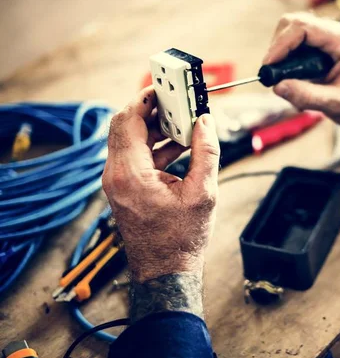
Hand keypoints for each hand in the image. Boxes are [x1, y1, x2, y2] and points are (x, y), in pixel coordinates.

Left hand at [102, 87, 219, 282]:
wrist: (166, 271)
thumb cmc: (181, 239)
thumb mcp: (203, 193)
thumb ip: (205, 152)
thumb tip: (206, 122)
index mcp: (130, 174)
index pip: (129, 120)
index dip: (146, 98)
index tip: (165, 86)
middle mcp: (116, 175)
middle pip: (126, 125)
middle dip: (152, 109)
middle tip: (178, 101)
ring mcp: (117, 182)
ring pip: (130, 139)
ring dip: (156, 127)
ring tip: (185, 122)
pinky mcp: (124, 188)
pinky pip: (135, 156)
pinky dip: (155, 145)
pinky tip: (181, 145)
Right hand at [263, 12, 339, 130]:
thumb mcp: (338, 104)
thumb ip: (308, 96)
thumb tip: (277, 87)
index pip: (303, 27)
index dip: (281, 44)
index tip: (269, 67)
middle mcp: (334, 34)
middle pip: (293, 24)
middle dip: (278, 48)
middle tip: (272, 75)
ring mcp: (326, 40)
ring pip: (291, 34)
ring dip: (282, 57)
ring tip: (286, 83)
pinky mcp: (320, 49)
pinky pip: (295, 48)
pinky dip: (287, 64)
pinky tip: (296, 84)